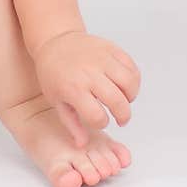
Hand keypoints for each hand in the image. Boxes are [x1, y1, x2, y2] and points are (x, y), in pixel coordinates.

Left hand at [32, 30, 140, 147]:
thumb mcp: (55, 99)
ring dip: (131, 97)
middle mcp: (89, 73)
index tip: (99, 120)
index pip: (98, 116)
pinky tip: (124, 85)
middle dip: (122, 115)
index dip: (101, 123)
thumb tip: (82, 145)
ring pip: (129, 83)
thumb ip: (71, 123)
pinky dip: (133, 79)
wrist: (54, 41)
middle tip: (120, 118)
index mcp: (73, 88)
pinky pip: (131, 67)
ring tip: (123, 100)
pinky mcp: (111, 49)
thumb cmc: (53, 73)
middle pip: (118, 102)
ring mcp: (102, 59)